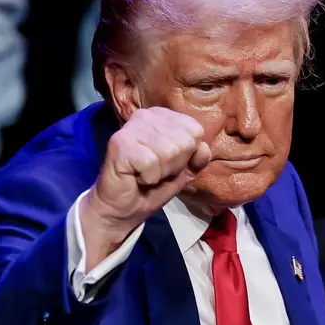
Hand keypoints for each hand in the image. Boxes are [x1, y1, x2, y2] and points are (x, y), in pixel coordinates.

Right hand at [79, 107, 210, 265]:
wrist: (123, 209)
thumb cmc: (151, 187)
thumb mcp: (183, 171)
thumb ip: (198, 157)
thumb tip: (203, 147)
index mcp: (162, 116)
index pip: (195, 130)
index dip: (187, 155)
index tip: (168, 165)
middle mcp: (146, 115)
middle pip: (184, 141)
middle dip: (174, 165)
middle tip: (155, 172)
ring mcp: (131, 127)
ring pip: (169, 151)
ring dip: (161, 172)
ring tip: (146, 175)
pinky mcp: (120, 142)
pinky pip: (151, 162)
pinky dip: (148, 177)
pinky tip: (136, 177)